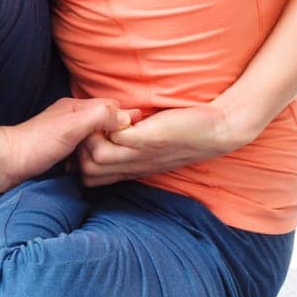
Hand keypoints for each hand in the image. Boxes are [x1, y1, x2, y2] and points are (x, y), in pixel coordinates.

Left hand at [0, 97, 134, 189]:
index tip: (142, 133)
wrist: (6, 163)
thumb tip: (125, 116)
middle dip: (119, 132)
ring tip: (120, 156)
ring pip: (97, 135)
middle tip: (134, 148)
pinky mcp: (62, 148)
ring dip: (107, 144)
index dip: (127, 119)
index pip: (112, 107)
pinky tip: (99, 164)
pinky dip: (95, 153)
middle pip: (106, 121)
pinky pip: (87, 147)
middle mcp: (74, 116)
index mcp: (77, 106)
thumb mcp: (71, 128)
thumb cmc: (37, 145)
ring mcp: (68, 132)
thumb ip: (97, 117)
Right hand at [70, 102, 238, 188]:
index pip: (91, 180)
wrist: (217, 132)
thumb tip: (109, 132)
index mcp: (133, 171)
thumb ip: (131, 146)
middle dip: (80, 149)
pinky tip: (121, 115)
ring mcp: (138, 155)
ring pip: (94, 158)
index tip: (83, 142)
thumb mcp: (154, 148)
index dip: (80, 162)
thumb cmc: (187, 135)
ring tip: (103, 120)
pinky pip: (112, 138)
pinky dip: (108, 125)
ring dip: (91, 136)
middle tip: (91, 128)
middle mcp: (133, 167)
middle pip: (87, 172)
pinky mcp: (146, 139)